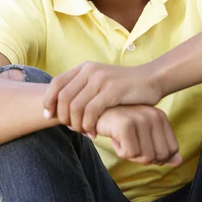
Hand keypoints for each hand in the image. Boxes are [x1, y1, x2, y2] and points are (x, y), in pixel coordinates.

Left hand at [43, 62, 161, 136]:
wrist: (152, 79)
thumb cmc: (126, 87)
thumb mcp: (101, 82)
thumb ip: (84, 89)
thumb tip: (62, 106)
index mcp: (85, 67)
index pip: (56, 83)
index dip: (49, 101)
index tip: (50, 117)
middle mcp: (90, 70)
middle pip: (63, 98)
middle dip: (63, 117)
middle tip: (71, 129)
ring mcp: (101, 79)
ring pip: (76, 107)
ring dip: (76, 124)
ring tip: (84, 132)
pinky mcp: (112, 90)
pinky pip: (91, 112)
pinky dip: (89, 126)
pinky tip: (94, 133)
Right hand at [95, 105, 181, 166]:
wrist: (93, 112)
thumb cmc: (118, 125)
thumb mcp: (142, 135)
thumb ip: (161, 147)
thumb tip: (178, 162)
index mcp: (160, 117)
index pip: (171, 150)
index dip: (156, 156)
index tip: (140, 147)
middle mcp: (153, 116)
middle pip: (160, 156)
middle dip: (143, 158)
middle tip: (129, 144)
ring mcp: (140, 119)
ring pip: (146, 157)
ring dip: (130, 155)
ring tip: (121, 139)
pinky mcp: (126, 124)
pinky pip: (130, 154)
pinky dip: (120, 152)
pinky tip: (114, 138)